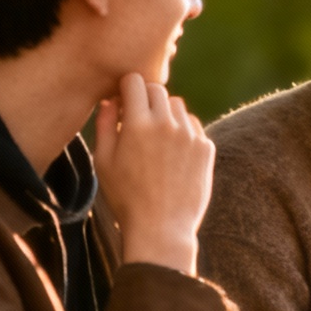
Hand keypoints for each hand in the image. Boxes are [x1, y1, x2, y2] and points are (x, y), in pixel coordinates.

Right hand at [94, 72, 212, 274]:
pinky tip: (173, 154)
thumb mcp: (104, 162)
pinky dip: (183, 132)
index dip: (126, 89)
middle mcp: (167, 124)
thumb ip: (105, 126)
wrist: (161, 229)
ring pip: (177, 106)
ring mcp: (190, 135)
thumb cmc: (126, 198)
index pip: (135, 81)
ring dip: (165, 114)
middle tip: (138, 121)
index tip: (123, 103)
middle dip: (145, 99)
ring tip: (156, 140)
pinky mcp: (206, 148)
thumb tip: (109, 101)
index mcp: (138, 124)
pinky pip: (193, 126)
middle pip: (158, 90)